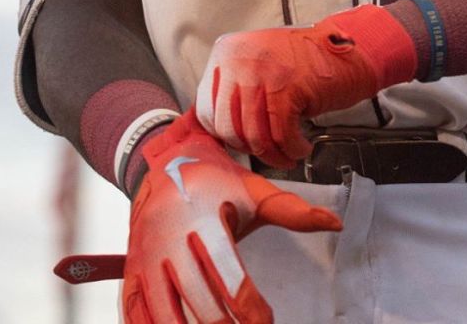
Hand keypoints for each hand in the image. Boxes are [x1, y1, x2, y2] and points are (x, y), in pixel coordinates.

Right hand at [54, 110, 339, 323]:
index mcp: (203, 220)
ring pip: (163, 312)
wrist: (162, 158)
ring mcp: (146, 256)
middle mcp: (170, 240)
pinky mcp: (132, 267)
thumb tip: (334, 223)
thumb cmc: (213, 179)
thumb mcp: (252, 189)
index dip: (251, 310)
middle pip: (199, 303)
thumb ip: (291, 210)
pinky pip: (133, 308)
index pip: (231, 278)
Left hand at [195, 5, 417, 168]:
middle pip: (227, 127)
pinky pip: (280, 135)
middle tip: (267, 152)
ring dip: (273, 155)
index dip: (224, 134)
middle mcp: (238, 60)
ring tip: (287, 156)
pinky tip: (301, 149)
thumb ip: (236, 88)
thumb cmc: (308, 60)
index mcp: (226, 52)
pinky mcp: (286, 89)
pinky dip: (291, 150)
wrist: (352, 48)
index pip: (205, 107)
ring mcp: (261, 73)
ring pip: (254, 136)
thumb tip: (220, 129)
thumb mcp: (260, 63)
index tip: (241, 144)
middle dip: (248, 149)